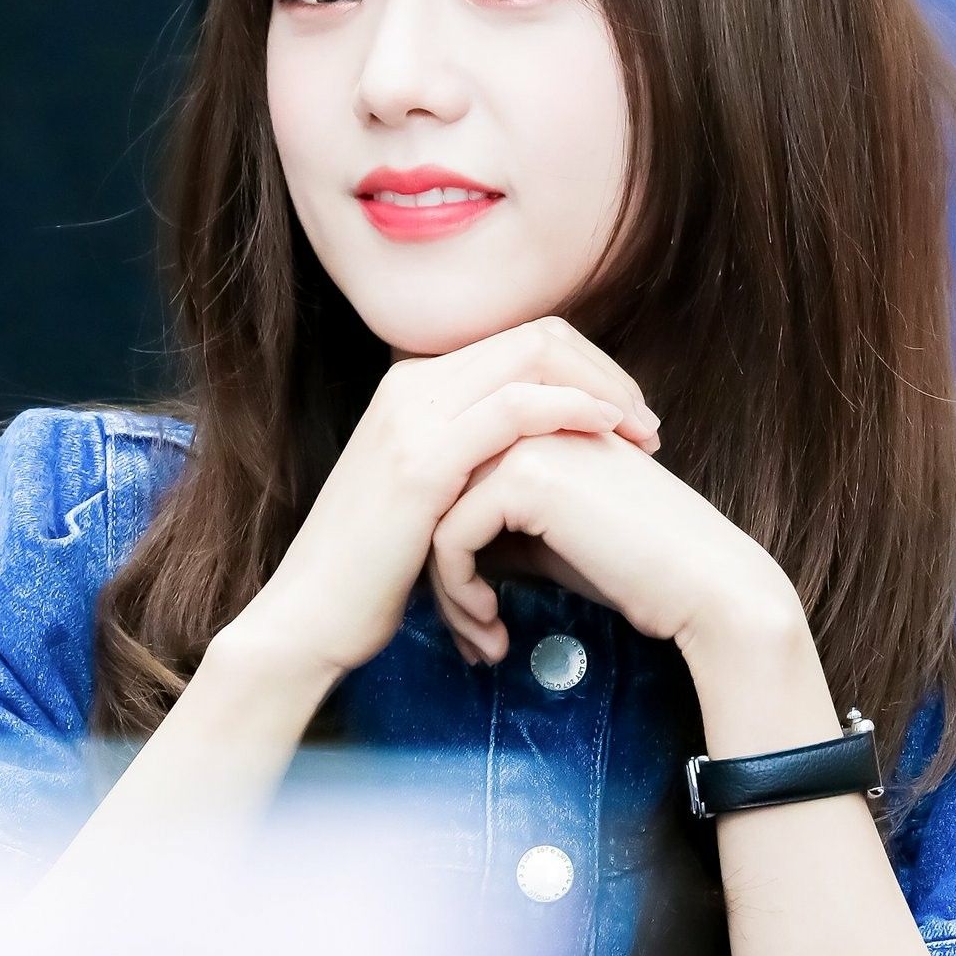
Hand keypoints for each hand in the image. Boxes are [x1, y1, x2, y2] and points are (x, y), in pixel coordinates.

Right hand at [219, 317, 660, 678]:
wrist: (308, 617)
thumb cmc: (372, 572)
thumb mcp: (425, 495)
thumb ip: (470, 460)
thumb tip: (537, 456)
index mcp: (412, 387)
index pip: (519, 342)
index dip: (585, 369)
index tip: (626, 416)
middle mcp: (410, 385)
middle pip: (535, 337)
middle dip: (604, 373)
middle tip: (647, 424)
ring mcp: (413, 417)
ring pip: (532, 358)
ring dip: (602, 391)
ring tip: (643, 436)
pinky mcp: (423, 461)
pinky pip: (517, 409)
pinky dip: (573, 412)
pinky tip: (607, 438)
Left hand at [428, 423, 801, 665]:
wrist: (704, 585)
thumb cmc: (635, 567)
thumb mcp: (552, 535)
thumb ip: (496, 522)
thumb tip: (434, 543)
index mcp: (534, 421)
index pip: (453, 480)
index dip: (451, 550)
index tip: (469, 610)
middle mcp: (525, 417)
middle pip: (437, 496)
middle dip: (441, 574)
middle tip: (469, 635)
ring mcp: (524, 439)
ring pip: (435, 516)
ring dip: (447, 593)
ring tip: (478, 641)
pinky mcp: (524, 476)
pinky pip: (450, 537)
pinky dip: (459, 592)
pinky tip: (492, 628)